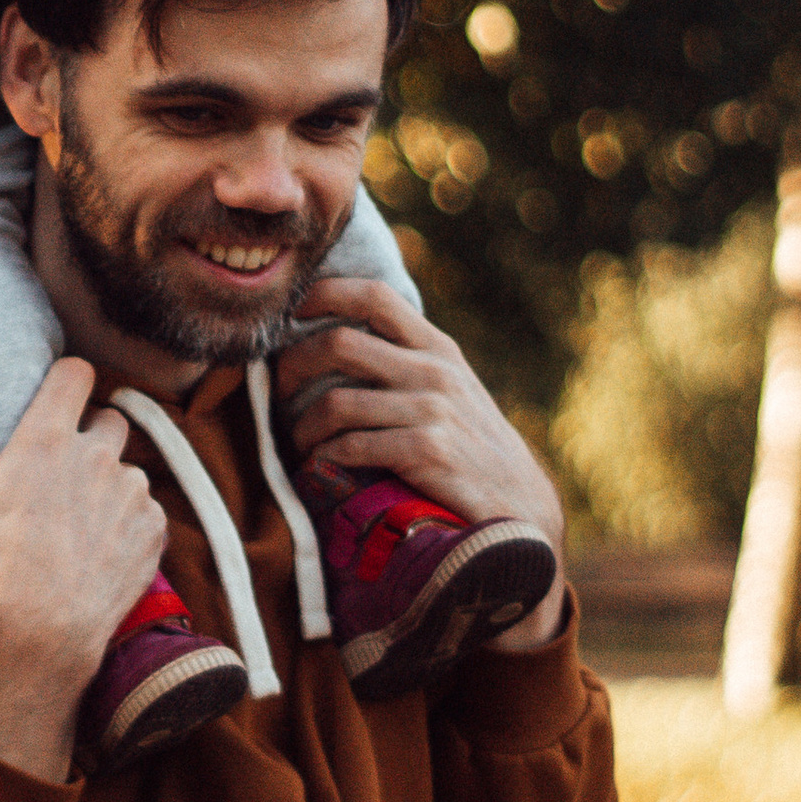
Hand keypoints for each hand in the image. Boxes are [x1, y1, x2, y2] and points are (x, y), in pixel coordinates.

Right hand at [0, 361, 167, 780]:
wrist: (47, 626)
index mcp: (47, 439)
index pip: (76, 374)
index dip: (71, 379)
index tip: (64, 395)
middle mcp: (96, 455)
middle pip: (110, 419)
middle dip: (94, 435)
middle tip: (72, 465)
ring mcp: (131, 489)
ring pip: (127, 469)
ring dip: (110, 484)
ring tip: (83, 521)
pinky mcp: (153, 524)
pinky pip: (145, 509)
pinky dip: (128, 522)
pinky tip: (102, 548)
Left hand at [279, 278, 567, 652]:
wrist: (522, 507)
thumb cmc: (472, 450)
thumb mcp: (451, 392)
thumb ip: (408, 363)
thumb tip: (339, 339)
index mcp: (438, 349)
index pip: (375, 295)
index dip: (324, 294)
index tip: (291, 312)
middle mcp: (434, 371)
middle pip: (340, 342)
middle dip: (294, 365)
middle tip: (278, 391)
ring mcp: (432, 411)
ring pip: (336, 401)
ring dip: (303, 426)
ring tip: (298, 443)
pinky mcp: (426, 452)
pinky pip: (351, 446)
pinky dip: (324, 458)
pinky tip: (321, 468)